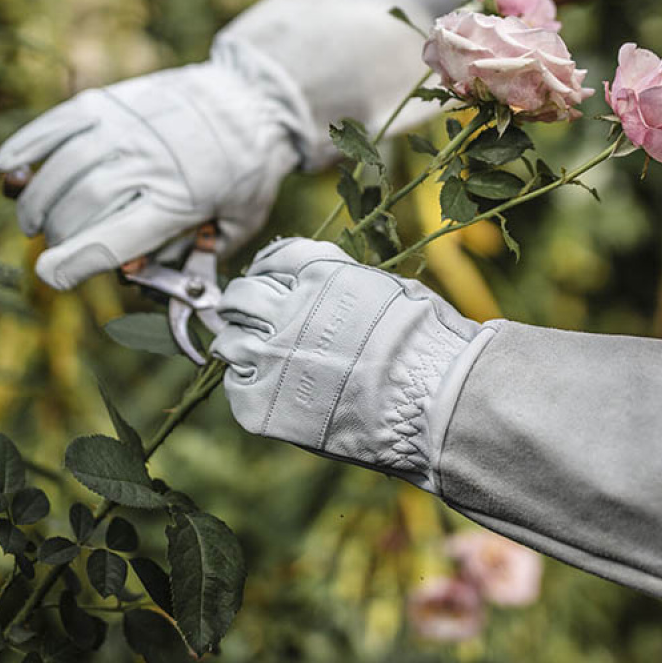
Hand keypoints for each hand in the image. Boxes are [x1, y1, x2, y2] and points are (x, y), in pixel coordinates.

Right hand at [0, 41, 312, 288]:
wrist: (251, 100)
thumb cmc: (245, 174)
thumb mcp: (236, 226)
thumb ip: (190, 257)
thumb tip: (137, 277)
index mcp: (182, 198)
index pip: (116, 237)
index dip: (77, 261)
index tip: (51, 276)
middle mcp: (149, 161)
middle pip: (82, 204)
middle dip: (59, 234)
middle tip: (54, 246)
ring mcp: (126, 127)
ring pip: (62, 167)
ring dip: (36, 200)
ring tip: (32, 221)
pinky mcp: (110, 102)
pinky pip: (55, 125)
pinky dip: (25, 149)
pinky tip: (8, 171)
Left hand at [212, 238, 483, 491]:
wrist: (433, 400)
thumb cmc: (428, 346)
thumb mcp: (390, 290)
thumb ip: (348, 284)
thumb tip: (331, 286)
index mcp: (320, 274)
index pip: (275, 258)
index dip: (268, 269)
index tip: (266, 279)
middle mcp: (288, 309)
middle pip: (242, 295)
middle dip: (242, 303)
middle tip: (245, 316)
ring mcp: (271, 356)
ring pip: (228, 340)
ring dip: (237, 343)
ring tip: (249, 356)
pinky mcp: (263, 403)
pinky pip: (237, 386)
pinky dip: (246, 384)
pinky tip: (263, 389)